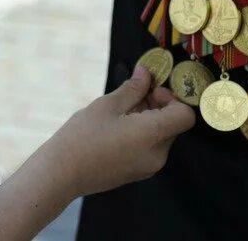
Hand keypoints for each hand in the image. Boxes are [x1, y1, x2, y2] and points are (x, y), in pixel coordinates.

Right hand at [43, 66, 195, 197]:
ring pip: (162, 135)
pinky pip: (151, 148)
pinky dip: (143, 134)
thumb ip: (133, 89)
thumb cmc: (82, 136)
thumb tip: (146, 73)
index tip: (150, 91)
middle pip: (174, 124)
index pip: (185, 115)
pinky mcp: (138, 173)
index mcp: (152, 135)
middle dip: (159, 105)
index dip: (173, 99)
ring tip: (121, 111)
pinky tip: (118, 127)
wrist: (61, 174)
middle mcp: (157, 154)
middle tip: (134, 94)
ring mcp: (149, 167)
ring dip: (150, 118)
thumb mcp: (107, 105)